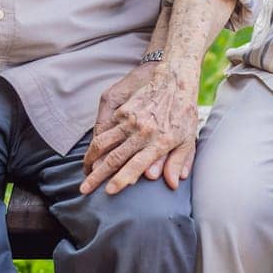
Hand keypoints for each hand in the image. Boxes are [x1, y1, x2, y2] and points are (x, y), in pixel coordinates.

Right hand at [80, 64, 198, 194]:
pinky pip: (105, 128)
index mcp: (159, 142)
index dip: (120, 180)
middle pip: (114, 158)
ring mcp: (129, 120)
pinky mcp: (122, 110)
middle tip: (85, 189)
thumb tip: (173, 184)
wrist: (174, 80)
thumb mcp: (188, 140)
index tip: (108, 192)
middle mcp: (141, 132)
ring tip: (84, 171)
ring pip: (104, 142)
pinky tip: (92, 152)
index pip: (135, 166)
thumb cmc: (184, 113)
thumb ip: (179, 162)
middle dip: (97, 176)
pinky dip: (96, 142)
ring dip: (91, 158)